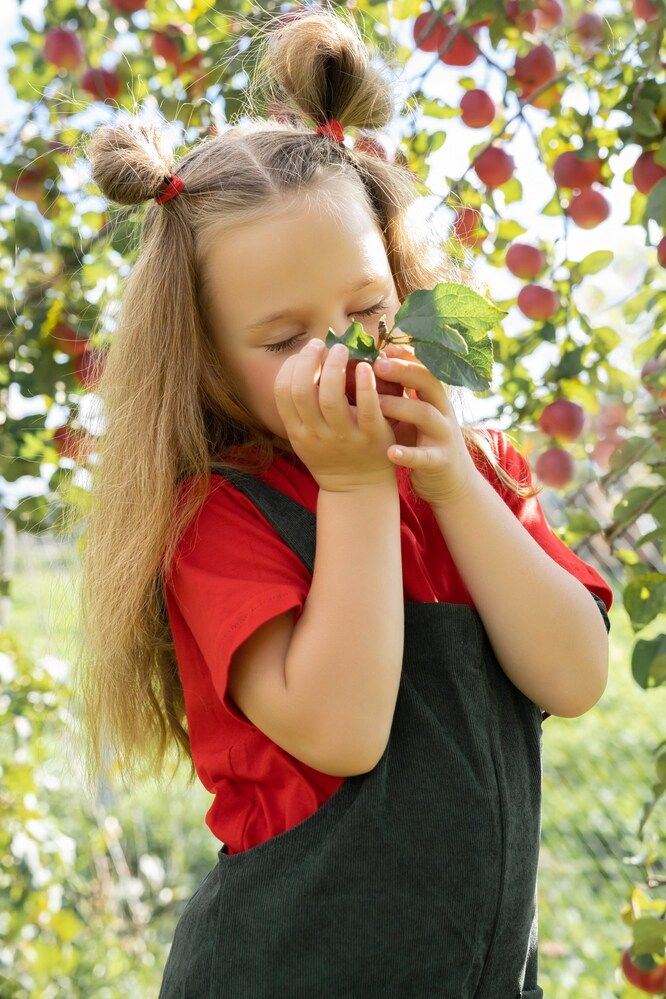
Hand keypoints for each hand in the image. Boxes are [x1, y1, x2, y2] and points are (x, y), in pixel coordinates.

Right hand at [274, 338, 398, 492]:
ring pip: (331, 398)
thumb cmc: (331, 456)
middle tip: (321, 344)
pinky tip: (365, 368)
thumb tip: (303, 363)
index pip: (283, 392)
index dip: (292, 367)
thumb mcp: (305, 438)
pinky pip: (366, 407)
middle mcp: (317, 435)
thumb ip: (300, 408)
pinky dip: (364, 385)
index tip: (305, 353)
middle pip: (302, 391)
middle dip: (310, 361)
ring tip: (342, 350)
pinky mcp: (371, 437)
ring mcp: (344, 437)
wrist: (358, 489)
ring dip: (335, 367)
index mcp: (298, 432)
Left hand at [372, 343, 479, 505]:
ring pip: (426, 415)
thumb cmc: (425, 443)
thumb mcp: (416, 416)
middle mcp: (443, 412)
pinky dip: (408, 454)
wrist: (452, 484)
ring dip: (401, 406)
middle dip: (404, 371)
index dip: (404, 357)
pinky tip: (390, 452)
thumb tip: (373, 368)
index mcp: (434, 399)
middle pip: (429, 383)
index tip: (382, 347)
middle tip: (376, 364)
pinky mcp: (441, 461)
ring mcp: (444, 436)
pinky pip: (425, 456)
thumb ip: (401, 395)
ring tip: (376, 403)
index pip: (423, 368)